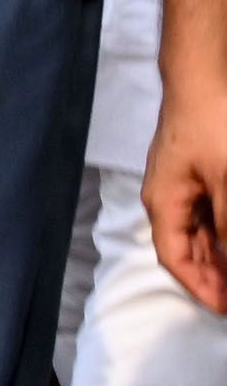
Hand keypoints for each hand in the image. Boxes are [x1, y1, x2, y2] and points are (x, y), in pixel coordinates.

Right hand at [147, 66, 226, 311]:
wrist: (204, 76)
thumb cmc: (212, 124)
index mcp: (164, 203)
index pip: (175, 259)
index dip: (201, 288)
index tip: (225, 308)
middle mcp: (168, 197)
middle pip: (186, 248)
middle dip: (213, 274)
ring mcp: (183, 182)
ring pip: (199, 230)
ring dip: (219, 252)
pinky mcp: (198, 169)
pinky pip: (209, 210)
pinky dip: (221, 228)